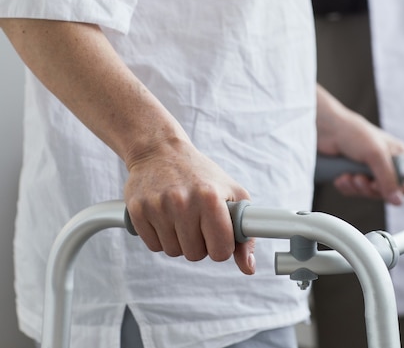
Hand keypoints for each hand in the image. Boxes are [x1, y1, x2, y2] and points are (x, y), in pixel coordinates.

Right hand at [124, 137, 255, 273]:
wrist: (160, 151)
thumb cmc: (202, 175)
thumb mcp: (232, 194)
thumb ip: (245, 233)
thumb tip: (249, 268)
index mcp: (210, 198)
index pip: (220, 250)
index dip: (221, 247)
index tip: (218, 236)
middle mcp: (183, 202)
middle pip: (195, 255)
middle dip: (200, 244)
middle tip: (198, 223)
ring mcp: (158, 206)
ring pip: (173, 252)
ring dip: (180, 241)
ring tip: (181, 217)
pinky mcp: (137, 210)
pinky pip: (153, 245)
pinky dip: (161, 237)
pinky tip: (165, 218)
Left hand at [316, 85, 403, 204]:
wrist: (325, 130)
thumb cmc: (352, 133)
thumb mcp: (375, 154)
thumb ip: (388, 178)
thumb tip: (398, 199)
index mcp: (398, 156)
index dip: (393, 189)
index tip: (378, 184)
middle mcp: (385, 164)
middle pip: (385, 192)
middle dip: (369, 188)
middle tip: (360, 178)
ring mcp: (369, 170)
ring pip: (368, 194)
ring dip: (356, 186)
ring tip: (350, 174)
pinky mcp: (354, 175)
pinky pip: (354, 192)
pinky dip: (346, 186)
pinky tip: (342, 175)